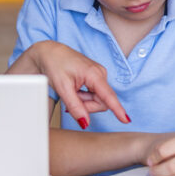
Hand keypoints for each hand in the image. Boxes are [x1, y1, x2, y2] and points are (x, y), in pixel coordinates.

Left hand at [11, 40, 128, 128]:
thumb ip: (75, 107)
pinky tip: (74, 90)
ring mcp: (98, 75)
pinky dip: (83, 96)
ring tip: (70, 91)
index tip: (126, 120)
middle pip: (101, 102)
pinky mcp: (95, 77)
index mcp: (94, 74)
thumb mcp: (62, 88)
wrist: (48, 52)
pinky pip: (94, 94)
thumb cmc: (54, 64)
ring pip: (97, 100)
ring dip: (83, 101)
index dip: (117, 110)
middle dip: (86, 106)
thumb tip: (85, 122)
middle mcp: (100, 73)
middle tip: (70, 99)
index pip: (108, 96)